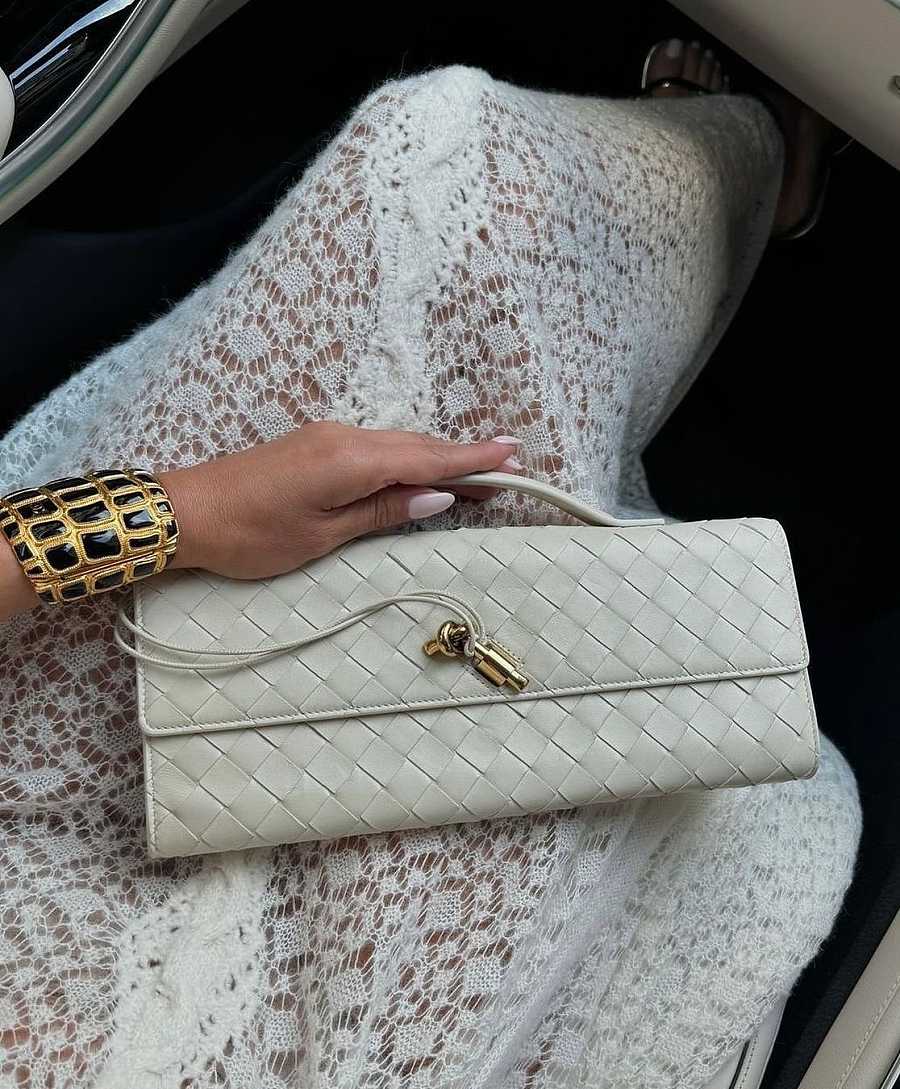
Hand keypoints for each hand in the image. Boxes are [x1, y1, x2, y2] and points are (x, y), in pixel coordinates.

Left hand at [160, 423, 522, 579]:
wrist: (185, 511)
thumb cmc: (250, 535)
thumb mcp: (322, 535)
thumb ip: (382, 511)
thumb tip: (436, 497)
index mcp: (351, 461)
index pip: (428, 459)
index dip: (473, 459)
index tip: (514, 455)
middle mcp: (345, 438)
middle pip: (418, 447)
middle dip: (465, 456)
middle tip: (510, 466)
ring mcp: (328, 437)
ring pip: (397, 445)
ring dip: (438, 457)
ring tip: (478, 472)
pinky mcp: (315, 444)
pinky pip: (376, 447)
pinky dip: (407, 458)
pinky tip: (421, 470)